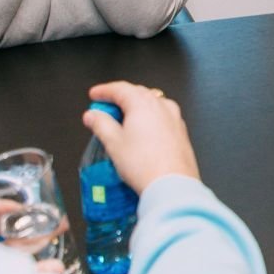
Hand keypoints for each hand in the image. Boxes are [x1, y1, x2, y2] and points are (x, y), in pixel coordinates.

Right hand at [82, 80, 200, 192]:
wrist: (172, 184)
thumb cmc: (145, 165)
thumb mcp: (113, 143)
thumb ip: (100, 124)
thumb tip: (93, 116)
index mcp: (143, 104)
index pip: (121, 88)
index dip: (104, 90)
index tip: (95, 94)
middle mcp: (162, 106)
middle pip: (137, 93)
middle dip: (119, 97)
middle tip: (104, 108)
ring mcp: (174, 118)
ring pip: (152, 104)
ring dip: (135, 107)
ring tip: (122, 121)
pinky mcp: (181, 131)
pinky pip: (162, 116)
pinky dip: (149, 118)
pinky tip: (142, 132)